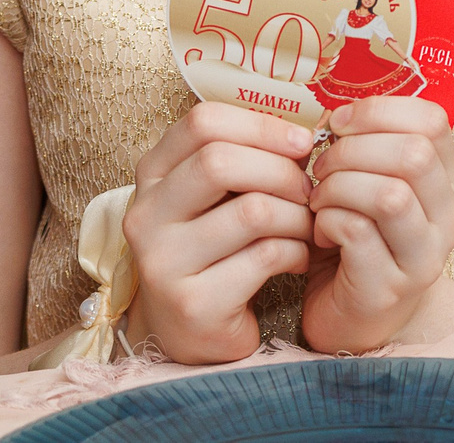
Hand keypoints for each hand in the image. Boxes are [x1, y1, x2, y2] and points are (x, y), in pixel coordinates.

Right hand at [122, 103, 315, 362]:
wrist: (196, 331)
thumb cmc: (219, 247)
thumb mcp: (217, 195)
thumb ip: (244, 157)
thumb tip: (303, 133)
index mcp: (152, 176)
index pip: (202, 123)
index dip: (261, 125)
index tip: (301, 142)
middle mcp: (145, 216)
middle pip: (221, 162)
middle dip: (282, 171)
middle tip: (308, 191)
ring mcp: (163, 263)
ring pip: (253, 210)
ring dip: (298, 215)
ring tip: (306, 227)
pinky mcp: (193, 304)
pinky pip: (267, 256)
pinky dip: (297, 252)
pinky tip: (298, 259)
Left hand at [297, 95, 453, 352]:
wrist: (352, 323)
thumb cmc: (354, 246)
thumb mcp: (372, 189)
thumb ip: (369, 151)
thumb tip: (336, 114)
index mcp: (446, 183)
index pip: (433, 122)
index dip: (380, 110)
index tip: (340, 123)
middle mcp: (446, 219)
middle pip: (415, 154)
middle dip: (354, 149)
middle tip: (322, 166)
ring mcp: (422, 258)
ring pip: (389, 193)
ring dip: (339, 185)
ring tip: (318, 199)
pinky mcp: (387, 288)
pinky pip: (357, 232)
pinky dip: (327, 220)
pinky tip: (318, 230)